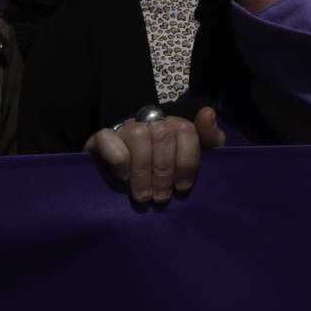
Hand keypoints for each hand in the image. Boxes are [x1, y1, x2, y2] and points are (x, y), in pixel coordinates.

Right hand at [84, 106, 225, 203]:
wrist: (124, 190)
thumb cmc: (168, 176)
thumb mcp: (197, 160)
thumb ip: (209, 139)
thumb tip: (207, 113)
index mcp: (173, 125)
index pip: (185, 130)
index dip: (187, 160)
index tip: (183, 187)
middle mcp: (149, 122)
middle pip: (163, 134)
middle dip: (164, 170)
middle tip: (162, 197)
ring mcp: (125, 128)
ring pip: (138, 134)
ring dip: (143, 170)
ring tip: (144, 195)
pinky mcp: (100, 138)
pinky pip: (107, 138)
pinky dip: (118, 159)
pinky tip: (123, 177)